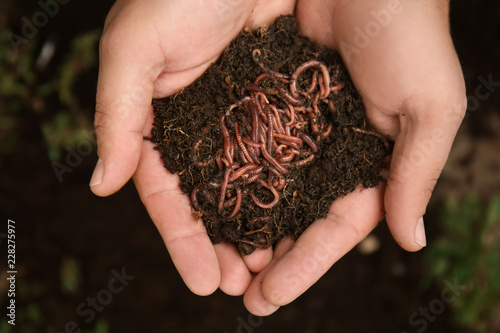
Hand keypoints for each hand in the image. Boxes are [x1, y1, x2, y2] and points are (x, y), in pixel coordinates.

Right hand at [91, 0, 295, 295]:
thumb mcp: (135, 47)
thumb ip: (117, 115)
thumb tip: (101, 185)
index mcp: (165, 120)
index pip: (169, 194)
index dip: (183, 241)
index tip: (201, 282)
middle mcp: (205, 126)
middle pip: (213, 201)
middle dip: (224, 248)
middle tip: (241, 288)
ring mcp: (246, 118)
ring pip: (251, 188)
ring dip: (260, 232)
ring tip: (271, 273)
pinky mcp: (283, 104)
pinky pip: (288, 157)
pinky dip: (292, 193)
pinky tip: (301, 225)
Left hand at [243, 0, 465, 314]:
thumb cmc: (410, 32)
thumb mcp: (430, 105)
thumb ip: (416, 173)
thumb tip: (408, 240)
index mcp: (368, 160)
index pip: (335, 227)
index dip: (305, 265)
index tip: (270, 298)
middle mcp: (326, 150)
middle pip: (293, 217)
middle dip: (268, 258)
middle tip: (238, 294)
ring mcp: (293, 126)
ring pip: (263, 188)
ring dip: (240, 227)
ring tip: (215, 264)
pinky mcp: (263, 98)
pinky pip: (239, 144)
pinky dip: (224, 175)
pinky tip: (204, 204)